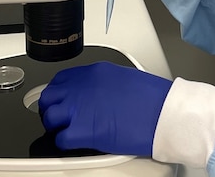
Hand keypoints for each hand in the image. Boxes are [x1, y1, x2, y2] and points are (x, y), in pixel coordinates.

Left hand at [39, 61, 171, 154]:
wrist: (164, 114)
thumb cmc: (153, 98)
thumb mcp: (124, 78)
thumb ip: (103, 84)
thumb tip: (95, 94)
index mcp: (94, 72)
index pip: (62, 79)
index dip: (60, 92)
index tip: (62, 99)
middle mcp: (83, 87)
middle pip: (50, 96)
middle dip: (52, 107)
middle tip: (60, 117)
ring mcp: (80, 108)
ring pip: (50, 117)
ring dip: (56, 125)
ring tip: (67, 131)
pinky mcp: (83, 131)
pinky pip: (60, 139)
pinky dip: (65, 142)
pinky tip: (76, 142)